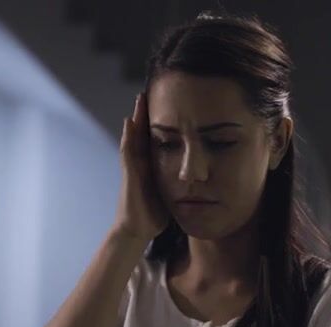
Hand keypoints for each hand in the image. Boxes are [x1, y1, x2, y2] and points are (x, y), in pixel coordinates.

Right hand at [111, 92, 169, 242]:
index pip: (158, 139)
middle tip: (152, 91)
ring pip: (134, 136)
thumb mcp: (172, 194)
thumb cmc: (154, 216)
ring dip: (137, 117)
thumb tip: (202, 180)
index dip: (163, 122)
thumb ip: (182, 184)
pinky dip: (128, 135)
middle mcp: (141, 163)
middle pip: (145, 132)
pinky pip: (128, 151)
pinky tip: (130, 121)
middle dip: (149, 113)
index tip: (172, 105)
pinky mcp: (129, 174)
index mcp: (152, 167)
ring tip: (141, 98)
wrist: (137, 231)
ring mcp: (133, 168)